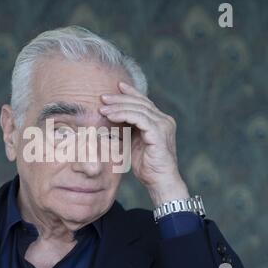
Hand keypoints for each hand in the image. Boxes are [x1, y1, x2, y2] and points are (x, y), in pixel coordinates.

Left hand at [99, 82, 189, 205]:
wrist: (160, 182)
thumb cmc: (147, 166)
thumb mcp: (134, 144)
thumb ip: (128, 130)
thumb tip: (111, 120)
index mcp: (160, 121)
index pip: (144, 102)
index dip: (131, 93)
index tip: (117, 86)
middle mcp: (164, 120)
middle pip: (140, 102)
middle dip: (120, 98)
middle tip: (103, 97)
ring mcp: (163, 125)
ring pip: (138, 108)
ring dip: (118, 107)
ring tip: (103, 108)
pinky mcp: (159, 132)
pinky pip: (139, 118)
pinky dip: (123, 115)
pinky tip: (111, 116)